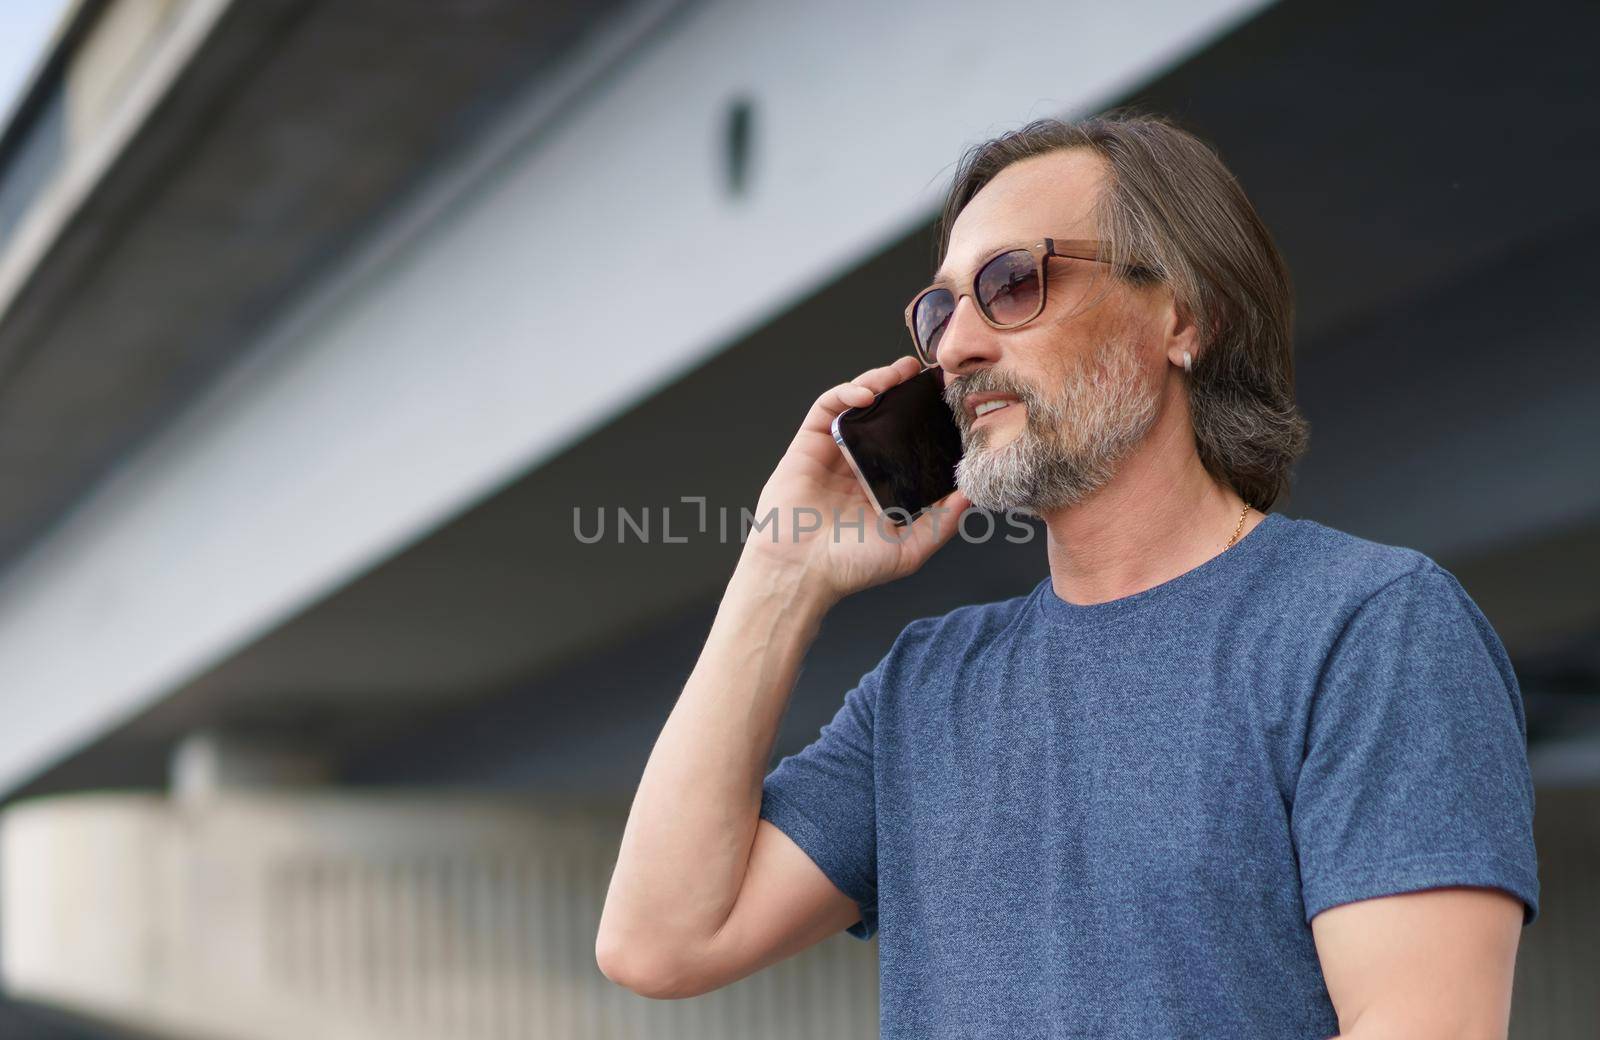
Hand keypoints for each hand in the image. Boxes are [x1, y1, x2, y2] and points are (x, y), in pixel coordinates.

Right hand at [740, 355, 969, 605]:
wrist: (802, 571)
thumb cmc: (850, 566)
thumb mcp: (911, 547)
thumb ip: (944, 520)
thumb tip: (975, 493)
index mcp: (885, 482)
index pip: (910, 440)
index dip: (928, 418)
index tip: (952, 402)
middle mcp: (861, 462)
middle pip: (886, 415)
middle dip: (907, 390)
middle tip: (930, 373)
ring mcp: (834, 451)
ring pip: (858, 403)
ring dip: (879, 380)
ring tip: (902, 370)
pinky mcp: (809, 443)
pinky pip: (827, 407)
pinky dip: (847, 392)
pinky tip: (867, 392)